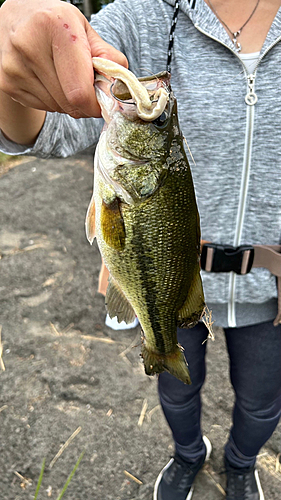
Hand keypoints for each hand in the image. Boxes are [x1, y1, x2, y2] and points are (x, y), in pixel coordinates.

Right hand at [0, 0, 127, 117]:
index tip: (101, 101)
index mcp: (55, 26)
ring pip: (57, 108)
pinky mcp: (7, 83)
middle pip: (70, 104)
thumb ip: (108, 58)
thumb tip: (120, 88)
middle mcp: (29, 45)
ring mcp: (15, 67)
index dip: (95, 104)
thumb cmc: (56, 24)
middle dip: (84, 103)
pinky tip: (49, 80)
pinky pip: (43, 108)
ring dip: (68, 102)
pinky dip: (53, 101)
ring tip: (64, 78)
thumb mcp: (85, 30)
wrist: (16, 18)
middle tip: (85, 88)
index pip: (80, 92)